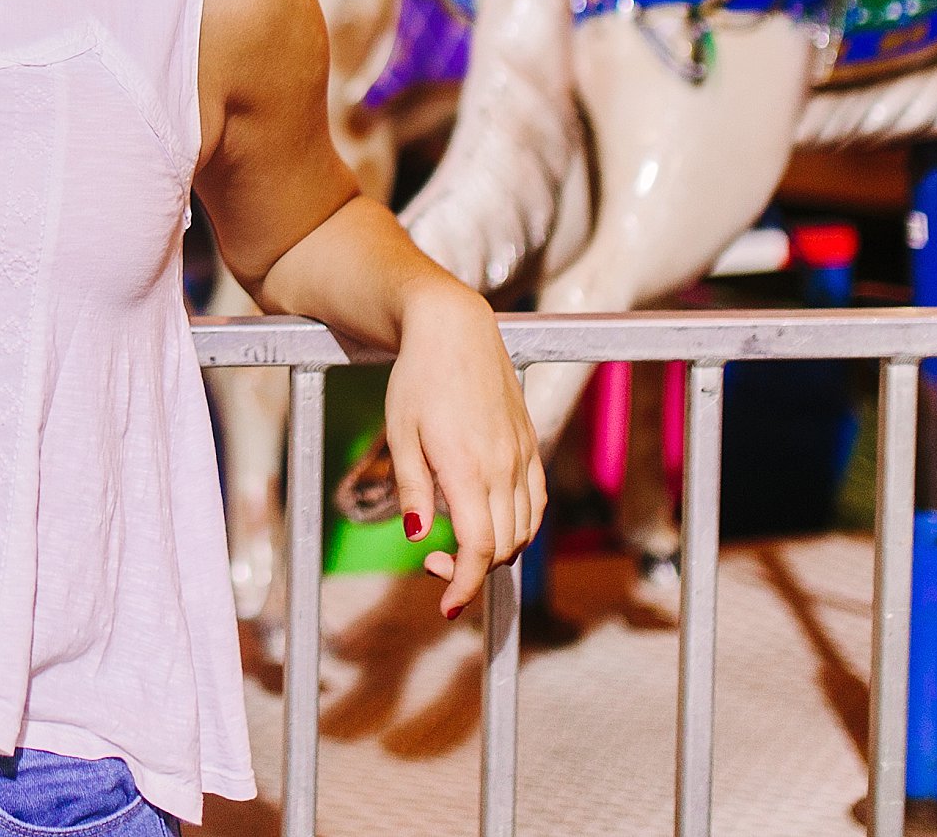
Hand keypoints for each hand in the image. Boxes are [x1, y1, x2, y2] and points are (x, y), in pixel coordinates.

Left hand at [381, 280, 544, 618]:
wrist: (453, 329)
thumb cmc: (418, 379)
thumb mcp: (399, 435)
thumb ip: (410, 490)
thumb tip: (414, 536)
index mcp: (467, 469)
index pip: (480, 549)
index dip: (465, 585)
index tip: (447, 606)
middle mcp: (503, 468)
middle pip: (504, 546)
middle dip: (473, 571)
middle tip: (433, 562)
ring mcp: (522, 456)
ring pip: (525, 529)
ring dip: (498, 551)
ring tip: (459, 543)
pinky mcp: (530, 444)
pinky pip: (536, 502)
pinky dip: (520, 525)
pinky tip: (492, 520)